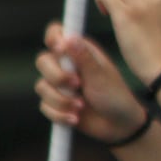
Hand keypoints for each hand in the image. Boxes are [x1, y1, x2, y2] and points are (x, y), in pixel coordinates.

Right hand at [36, 22, 146, 143]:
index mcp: (79, 51)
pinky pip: (44, 106)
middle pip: (42, 61)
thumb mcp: (101, 76)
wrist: (119, 126)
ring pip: (41, 86)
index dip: (53, 38)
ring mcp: (59, 84)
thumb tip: (68, 37)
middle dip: (57, 76)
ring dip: (61, 100)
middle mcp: (66, 65)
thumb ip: (83, 58)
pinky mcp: (55, 102)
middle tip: (77, 85)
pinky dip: (59, 114)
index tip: (60, 50)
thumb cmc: (115, 96)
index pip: (56, 34)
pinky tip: (75, 119)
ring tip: (80, 107)